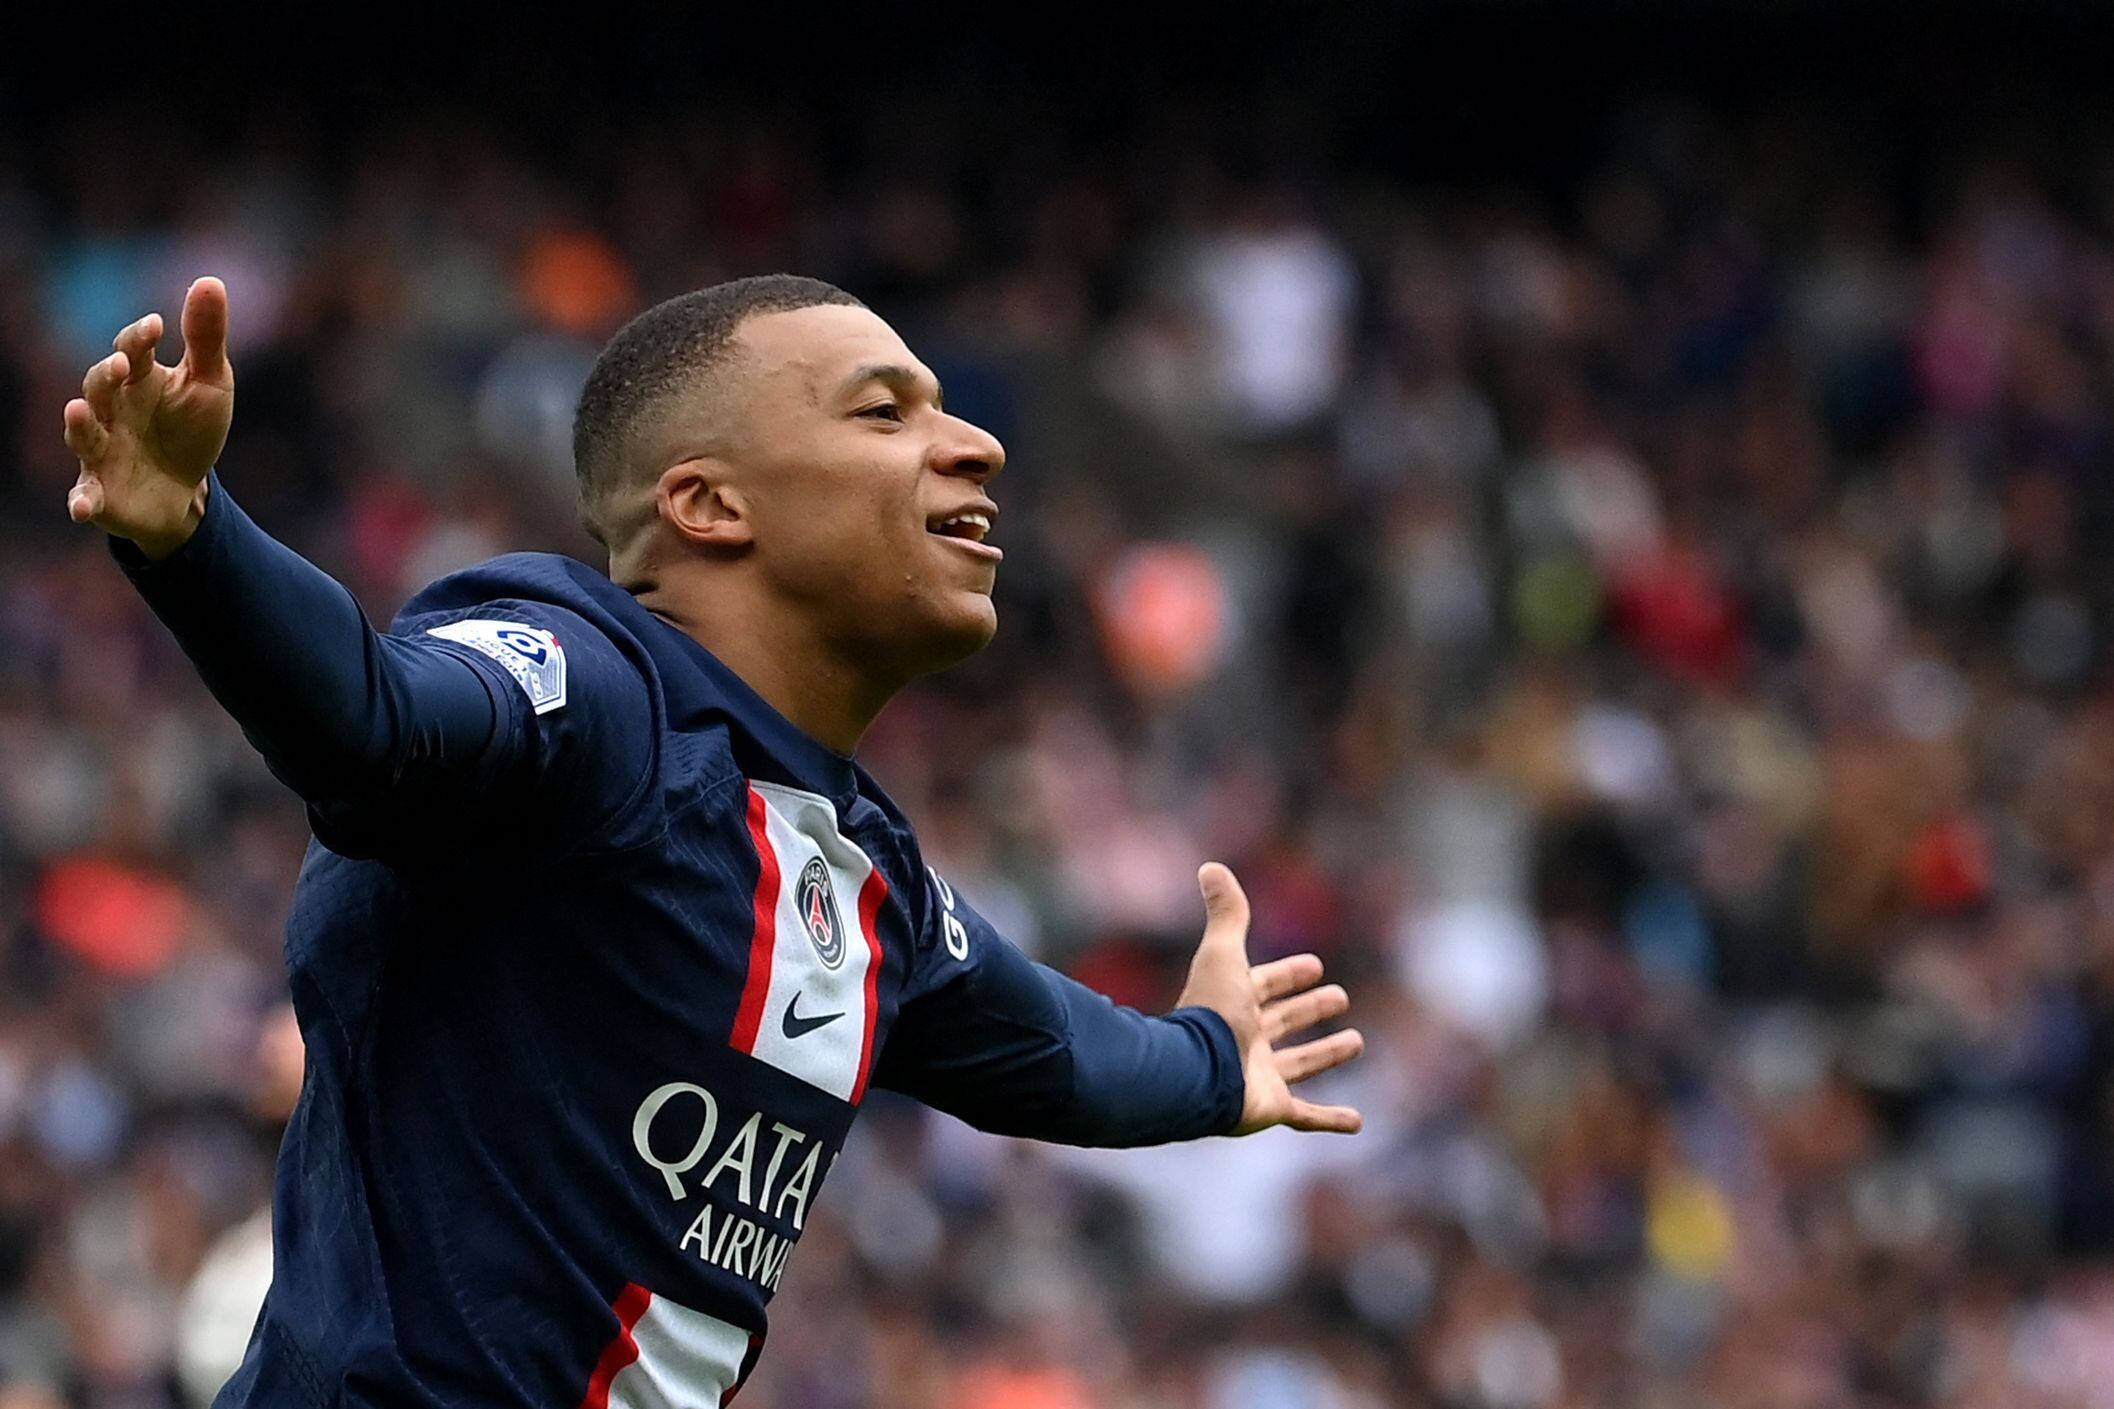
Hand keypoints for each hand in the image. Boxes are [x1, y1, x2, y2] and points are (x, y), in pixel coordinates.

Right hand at [62, 277, 234, 558]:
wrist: (184, 491)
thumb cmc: (191, 429)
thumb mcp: (209, 383)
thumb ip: (205, 336)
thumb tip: (210, 279)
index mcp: (138, 380)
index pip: (132, 351)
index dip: (140, 338)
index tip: (157, 326)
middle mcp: (112, 410)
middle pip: (100, 386)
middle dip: (106, 374)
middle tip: (120, 365)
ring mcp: (101, 450)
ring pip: (84, 433)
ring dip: (82, 423)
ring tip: (81, 409)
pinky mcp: (99, 492)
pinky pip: (85, 496)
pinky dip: (82, 501)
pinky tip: (83, 508)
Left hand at [1174, 862, 1364, 1134]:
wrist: (1195, 1074)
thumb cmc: (1210, 1013)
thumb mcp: (1224, 954)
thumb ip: (1227, 913)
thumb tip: (1210, 865)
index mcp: (1233, 1004)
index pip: (1264, 985)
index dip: (1287, 974)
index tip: (1314, 964)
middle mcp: (1245, 1040)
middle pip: (1282, 1021)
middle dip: (1309, 1008)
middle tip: (1339, 996)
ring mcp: (1258, 1076)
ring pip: (1298, 1064)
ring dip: (1325, 1054)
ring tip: (1356, 1041)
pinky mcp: (1270, 1108)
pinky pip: (1306, 1116)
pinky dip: (1332, 1120)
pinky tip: (1358, 1122)